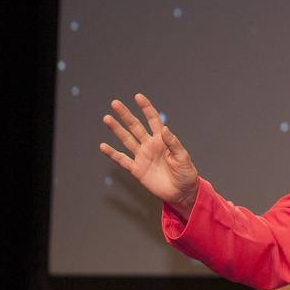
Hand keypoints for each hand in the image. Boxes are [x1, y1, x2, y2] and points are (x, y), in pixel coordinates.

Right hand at [99, 93, 199, 217]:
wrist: (181, 192)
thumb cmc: (186, 173)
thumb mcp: (183, 157)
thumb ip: (174, 144)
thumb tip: (166, 129)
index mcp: (163, 140)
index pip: (153, 120)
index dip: (146, 108)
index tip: (138, 97)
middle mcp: (150, 145)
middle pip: (135, 127)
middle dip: (126, 115)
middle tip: (115, 103)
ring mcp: (142, 156)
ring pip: (127, 140)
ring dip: (117, 129)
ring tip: (107, 118)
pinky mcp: (137, 169)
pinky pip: (122, 160)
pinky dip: (113, 154)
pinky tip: (103, 146)